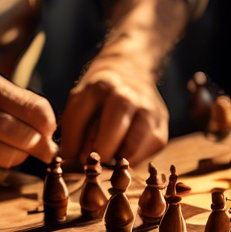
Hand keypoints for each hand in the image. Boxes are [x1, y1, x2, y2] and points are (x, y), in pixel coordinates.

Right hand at [0, 66, 57, 180]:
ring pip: (10, 158)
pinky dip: (1, 166)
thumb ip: (21, 101)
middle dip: (39, 145)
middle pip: (24, 137)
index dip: (48, 124)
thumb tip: (51, 132)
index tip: (49, 130)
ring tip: (16, 149)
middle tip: (42, 148)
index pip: (33, 109)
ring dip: (20, 156)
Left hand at [60, 0, 185, 167]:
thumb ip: (72, 128)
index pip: (78, 128)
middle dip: (93, 160)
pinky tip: (125, 158)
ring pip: (132, 150)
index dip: (71, 151)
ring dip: (116, 163)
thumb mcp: (79, 96)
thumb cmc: (99, 87)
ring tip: (107, 165)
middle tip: (87, 167)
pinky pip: (149, 152)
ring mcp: (148, 111)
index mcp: (100, 87)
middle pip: (107, 142)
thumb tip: (67, 164)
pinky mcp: (163, 125)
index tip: (68, 164)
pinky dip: (135, 160)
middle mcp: (126, 97)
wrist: (135, 63)